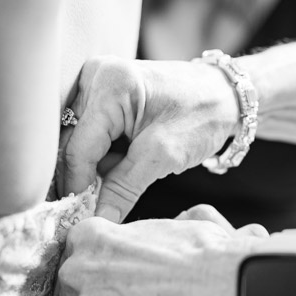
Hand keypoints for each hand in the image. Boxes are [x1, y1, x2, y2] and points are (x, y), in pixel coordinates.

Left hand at [57, 205, 264, 295]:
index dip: (92, 274)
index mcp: (88, 237)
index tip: (105, 283)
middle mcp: (77, 272)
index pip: (74, 259)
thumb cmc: (201, 251)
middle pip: (73, 295)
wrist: (225, 286)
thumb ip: (127, 243)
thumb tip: (128, 252)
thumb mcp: (156, 229)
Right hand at [62, 56, 239, 221]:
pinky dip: (102, 155)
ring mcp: (96, 82)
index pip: (78, 148)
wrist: (224, 95)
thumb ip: (124, 189)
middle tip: (96, 208)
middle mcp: (96, 76)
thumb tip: (98, 219)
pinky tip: (123, 161)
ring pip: (78, 140)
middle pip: (72, 142)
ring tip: (124, 175)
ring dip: (95, 167)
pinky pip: (89, 133)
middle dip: (84, 177)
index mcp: (110, 84)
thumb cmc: (201, 116)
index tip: (79, 217)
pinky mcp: (101, 93)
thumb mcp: (163, 157)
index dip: (78, 187)